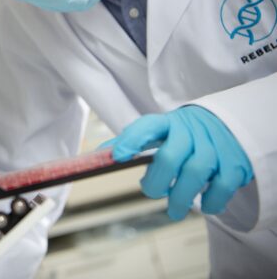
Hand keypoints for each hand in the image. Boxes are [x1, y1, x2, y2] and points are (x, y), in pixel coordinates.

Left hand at [103, 105, 253, 220]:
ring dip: (181, 198)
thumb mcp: (158, 132)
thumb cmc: (182, 135)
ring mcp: (214, 147)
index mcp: (167, 123)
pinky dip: (211, 201)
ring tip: (174, 210)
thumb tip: (100, 155)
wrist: (226, 126)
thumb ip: (132, 142)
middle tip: (151, 192)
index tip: (119, 157)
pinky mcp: (233, 164)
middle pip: (169, 158)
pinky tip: (203, 205)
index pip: (147, 126)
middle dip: (157, 182)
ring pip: (194, 174)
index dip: (131, 140)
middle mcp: (190, 132)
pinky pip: (221, 186)